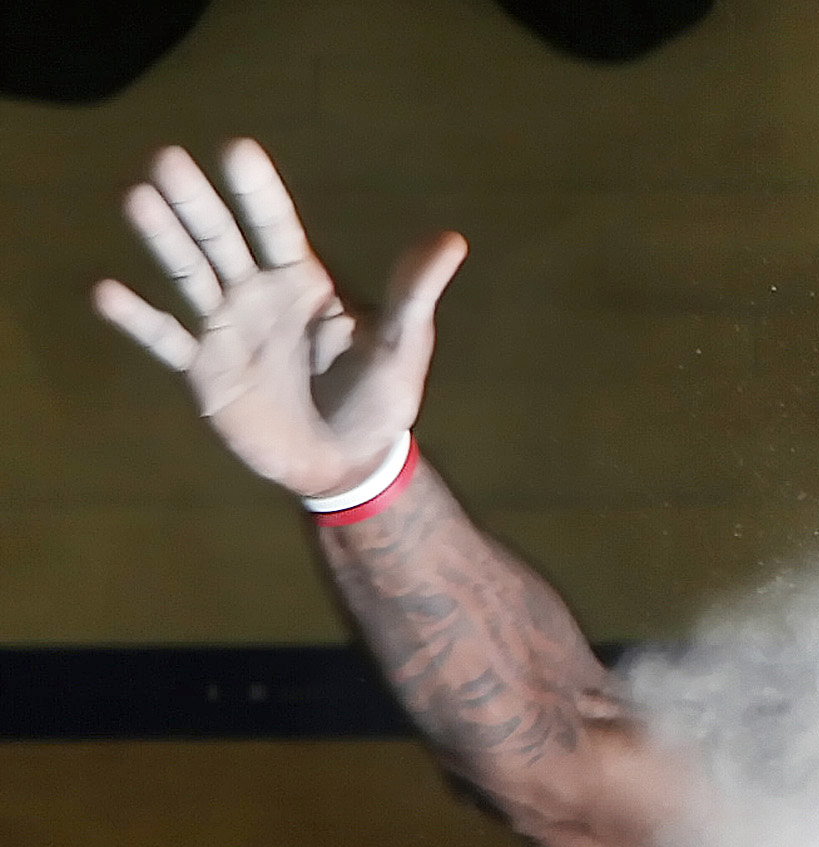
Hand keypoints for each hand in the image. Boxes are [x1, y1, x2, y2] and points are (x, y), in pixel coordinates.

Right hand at [92, 140, 465, 499]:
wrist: (348, 463)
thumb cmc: (378, 401)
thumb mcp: (401, 348)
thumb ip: (413, 295)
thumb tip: (451, 241)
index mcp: (302, 279)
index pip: (275, 225)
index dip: (258, 192)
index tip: (237, 150)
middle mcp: (256, 292)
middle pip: (221, 238)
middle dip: (196, 204)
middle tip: (166, 160)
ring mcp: (226, 327)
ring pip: (189, 274)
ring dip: (163, 240)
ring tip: (135, 199)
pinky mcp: (204, 370)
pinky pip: (165, 340)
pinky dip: (139, 320)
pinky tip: (106, 292)